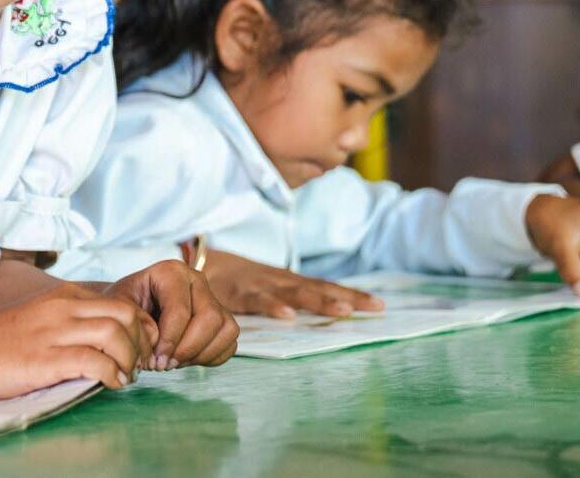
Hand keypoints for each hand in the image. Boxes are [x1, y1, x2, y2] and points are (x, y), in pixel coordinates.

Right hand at [0, 282, 152, 399]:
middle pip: (127, 314)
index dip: (142, 329)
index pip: (124, 304)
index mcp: (66, 295)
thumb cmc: (0, 341)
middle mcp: (64, 307)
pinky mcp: (45, 358)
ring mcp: (54, 331)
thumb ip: (73, 320)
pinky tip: (108, 384)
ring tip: (124, 378)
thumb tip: (110, 339)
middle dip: (142, 343)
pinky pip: (94, 361)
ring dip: (129, 360)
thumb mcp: (42, 316)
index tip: (142, 351)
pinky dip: (111, 374)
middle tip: (138, 366)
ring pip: (116, 334)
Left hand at [107, 260, 238, 369]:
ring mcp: (212, 298)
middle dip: (187, 348)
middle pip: (210, 318)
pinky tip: (187, 359)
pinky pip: (230, 343)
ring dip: (201, 354)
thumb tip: (155, 339)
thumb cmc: (125, 306)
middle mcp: (197, 280)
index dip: (169, 341)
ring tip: (175, 361)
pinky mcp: (221, 319)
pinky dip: (212, 357)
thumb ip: (133, 320)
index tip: (153, 361)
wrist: (132, 309)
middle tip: (164, 364)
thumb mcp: (118, 308)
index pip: (180, 310)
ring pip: (226, 329)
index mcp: (171, 272)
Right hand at [202, 249, 383, 318]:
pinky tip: (288, 317)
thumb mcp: (268, 288)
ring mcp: (262, 285)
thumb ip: (289, 299)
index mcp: (289, 282)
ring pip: (295, 294)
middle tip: (375, 307)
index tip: (380, 305)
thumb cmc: (237, 280)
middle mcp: (281, 281)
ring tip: (344, 310)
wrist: (198, 262)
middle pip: (319, 289)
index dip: (352, 294)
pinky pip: (258, 301)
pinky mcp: (240, 293)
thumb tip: (316, 316)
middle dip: (348, 297)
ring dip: (320, 301)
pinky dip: (273, 307)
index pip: (326, 287)